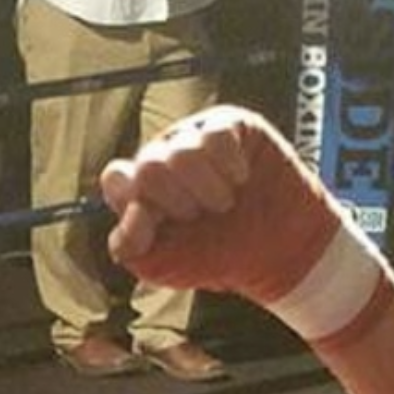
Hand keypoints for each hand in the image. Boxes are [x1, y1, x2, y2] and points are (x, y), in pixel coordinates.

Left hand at [102, 106, 342, 304]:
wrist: (277, 250)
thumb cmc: (219, 256)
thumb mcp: (164, 267)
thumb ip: (130, 246)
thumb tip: (128, 217)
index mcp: (139, 191)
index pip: (117, 179)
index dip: (134, 202)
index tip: (160, 225)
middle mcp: (162, 160)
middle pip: (150, 165)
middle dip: (178, 201)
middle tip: (201, 216)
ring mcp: (194, 140)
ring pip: (182, 151)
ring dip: (208, 188)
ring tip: (226, 203)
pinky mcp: (228, 127)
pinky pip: (216, 135)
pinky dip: (229, 165)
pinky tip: (240, 179)